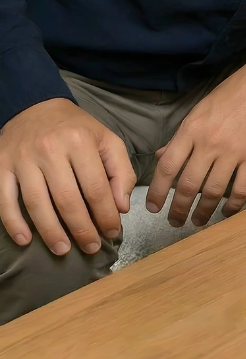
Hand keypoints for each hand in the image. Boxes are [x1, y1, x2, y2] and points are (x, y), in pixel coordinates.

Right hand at [0, 98, 135, 255]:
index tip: (113, 232)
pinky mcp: (1, 167)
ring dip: (50, 231)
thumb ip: (120, 171)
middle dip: (81, 228)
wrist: (35, 108)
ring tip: (63, 249)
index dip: (106, 214)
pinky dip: (13, 223)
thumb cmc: (77, 129)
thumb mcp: (107, 140)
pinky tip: (25, 240)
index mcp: (80, 142)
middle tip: (91, 248)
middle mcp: (50, 150)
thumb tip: (121, 206)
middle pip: (67, 199)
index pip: (96, 187)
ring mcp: (22, 160)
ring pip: (36, 203)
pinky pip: (5, 200)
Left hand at [146, 53, 245, 226]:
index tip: (153, 207)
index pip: (167, 167)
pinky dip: (233, 205)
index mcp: (191, 129)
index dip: (157, 191)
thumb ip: (182, 136)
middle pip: (188, 185)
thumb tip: (162, 156)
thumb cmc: (232, 94)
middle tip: (175, 222)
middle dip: (178, 209)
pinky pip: (242, 188)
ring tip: (198, 221)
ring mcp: (234, 151)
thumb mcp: (200, 109)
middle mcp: (209, 143)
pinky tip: (227, 212)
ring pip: (213, 191)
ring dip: (203, 212)